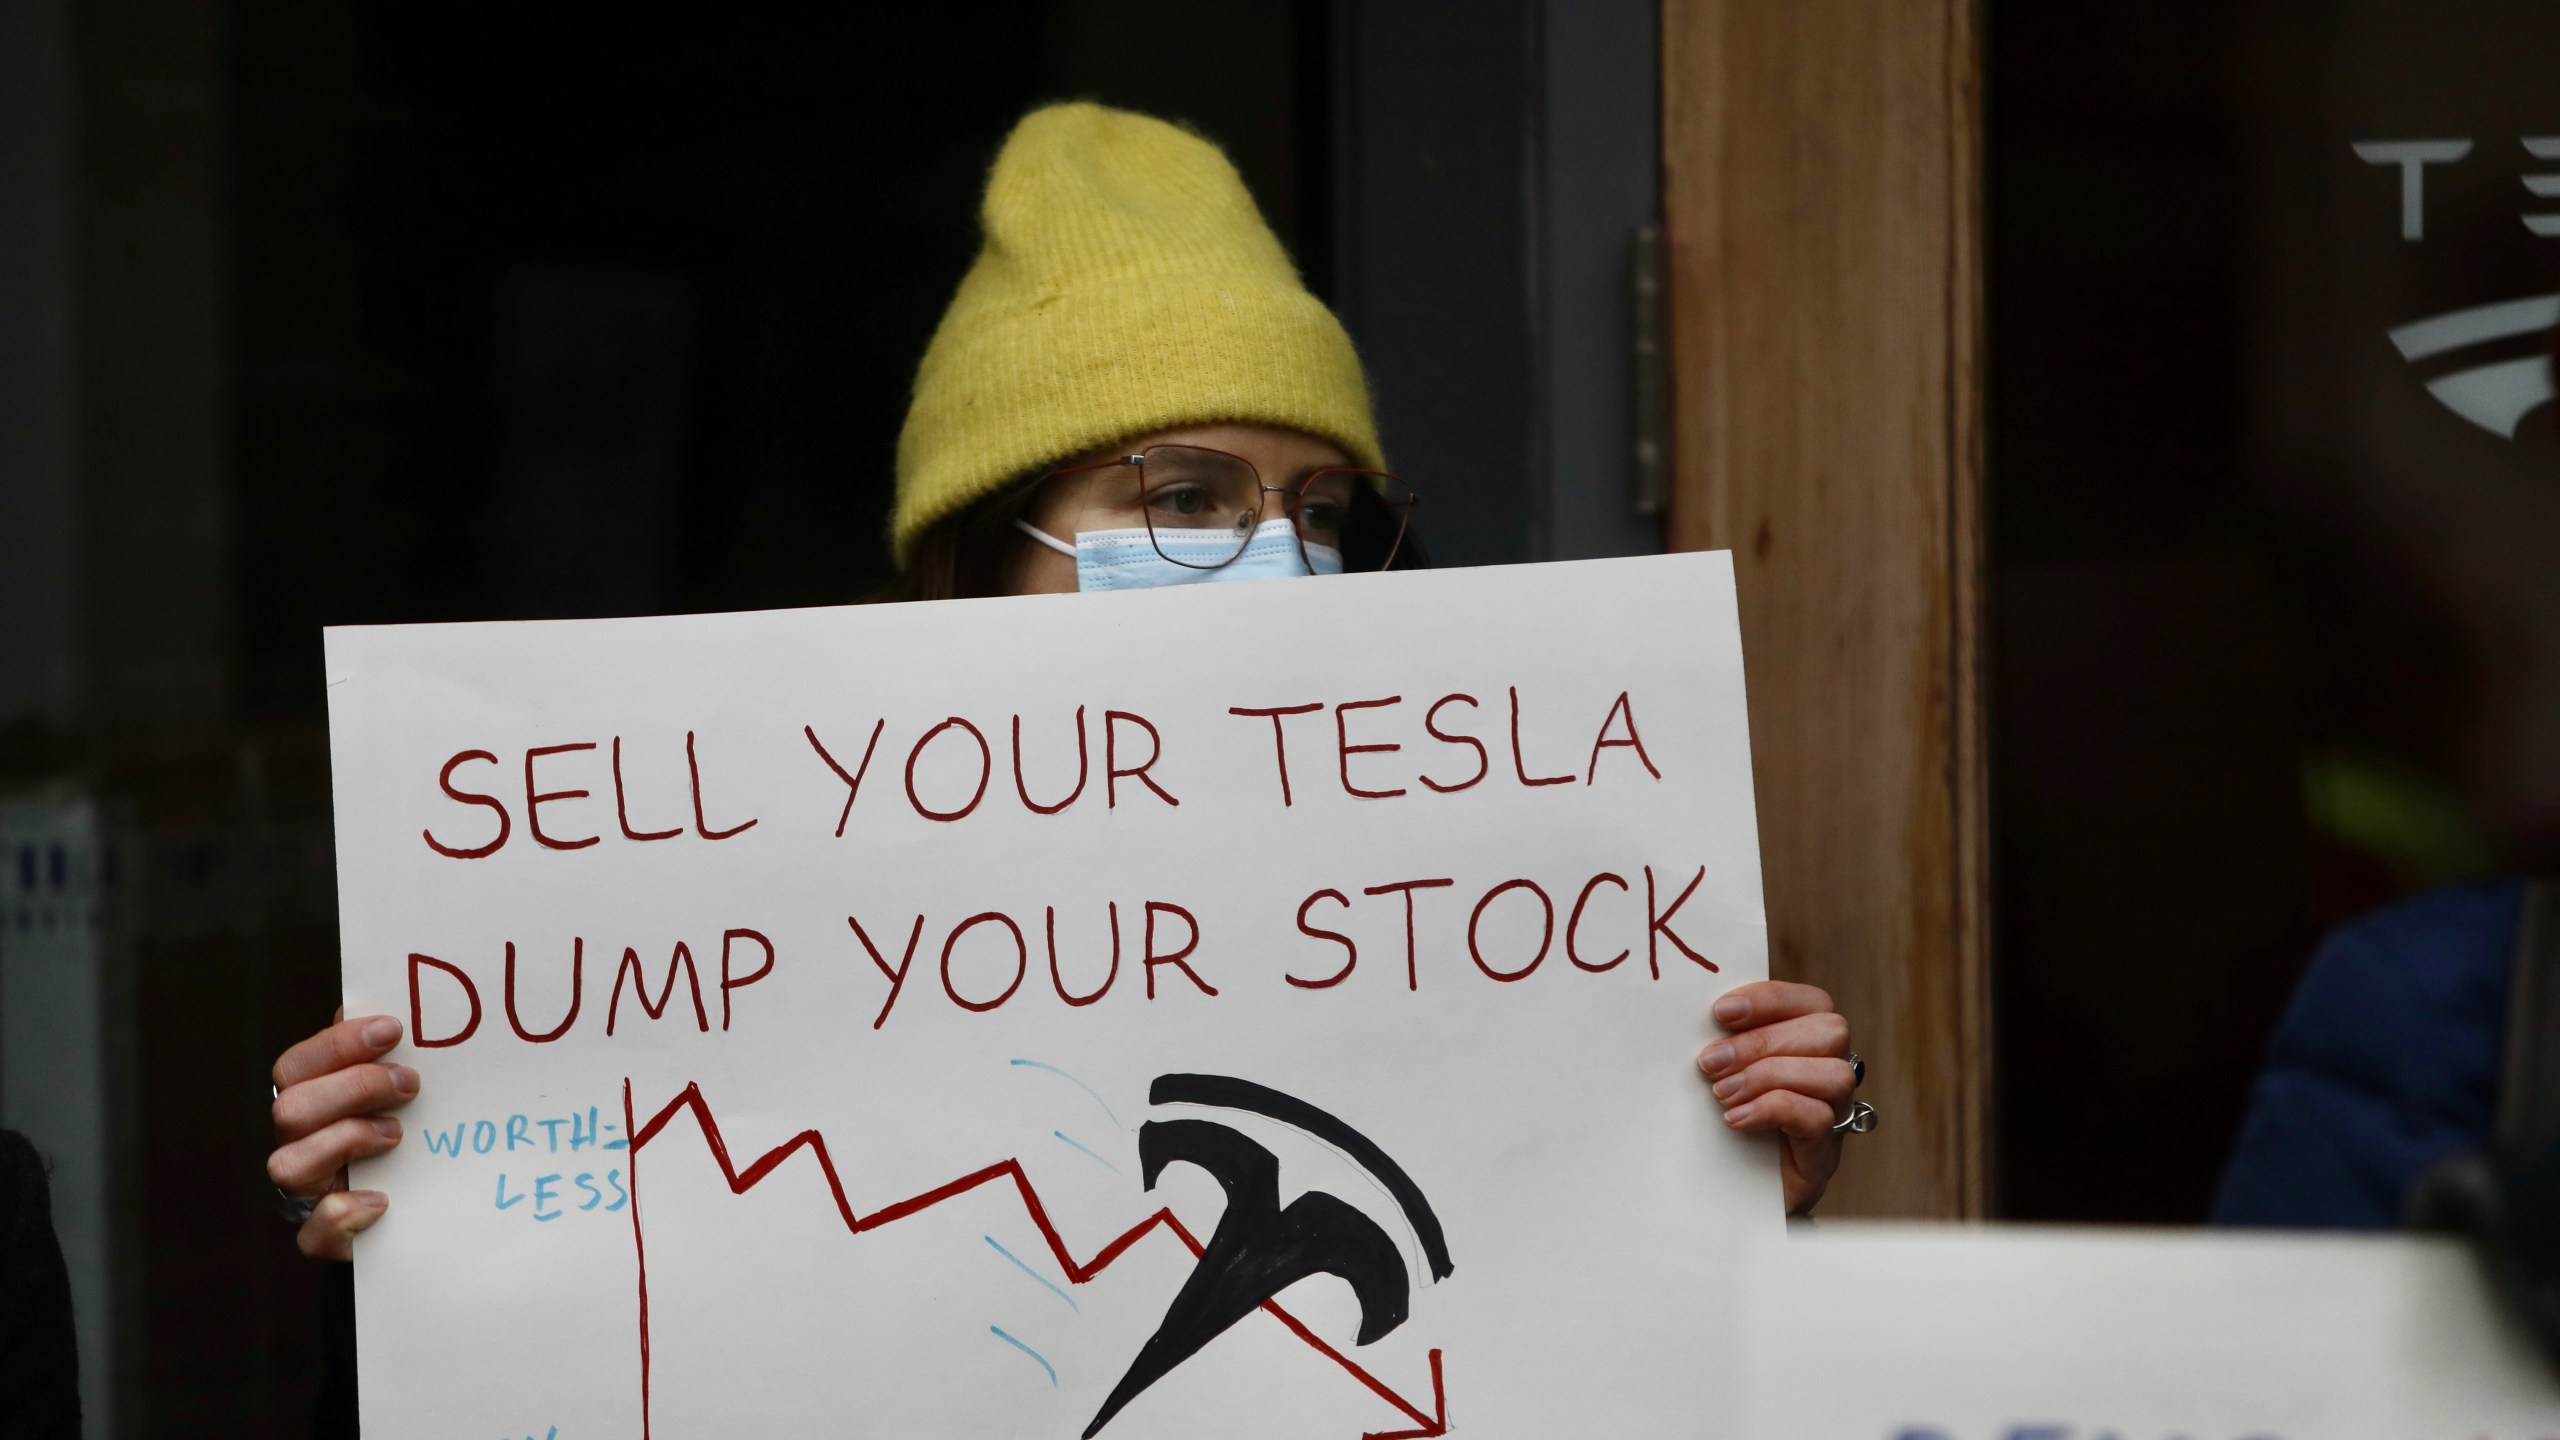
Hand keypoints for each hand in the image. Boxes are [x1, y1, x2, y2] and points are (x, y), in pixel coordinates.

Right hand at [268, 1009, 417, 1259]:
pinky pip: (315, 1234)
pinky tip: (382, 1200)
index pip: (296, 1065)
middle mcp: (298, 1143)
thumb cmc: (412, 1125)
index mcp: (309, 1099)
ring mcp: (308, 1192)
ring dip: (346, 1142)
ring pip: (287, 1167)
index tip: (394, 1030)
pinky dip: (344, 1215)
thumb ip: (386, 1050)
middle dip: (353, 1090)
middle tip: (410, 1084)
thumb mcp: (401, 1085)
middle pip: (290, 1110)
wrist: (428, 1201)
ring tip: (397, 1136)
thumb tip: (390, 1005)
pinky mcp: (326, 1236)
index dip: (339, 1045)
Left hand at [1697, 981, 1852, 1214]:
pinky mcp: (1824, 1153)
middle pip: (1829, 1032)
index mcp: (1807, 1041)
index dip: (1770, 1000)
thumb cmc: (1721, 1122)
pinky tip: (1735, 1119)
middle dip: (1764, 1040)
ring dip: (1769, 1075)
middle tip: (1711, 1061)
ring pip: (1833, 1074)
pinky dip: (1772, 1110)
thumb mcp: (1720, 1074)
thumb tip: (1691, 1017)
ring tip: (1722, 1093)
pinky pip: (1818, 1119)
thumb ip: (1723, 1044)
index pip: (1810, 1002)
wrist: (1726, 1192)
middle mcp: (1830, 1072)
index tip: (1720, 1012)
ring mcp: (1834, 1114)